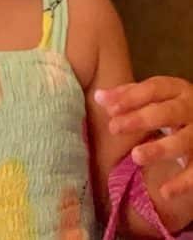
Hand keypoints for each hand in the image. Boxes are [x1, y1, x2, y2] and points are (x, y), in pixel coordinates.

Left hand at [95, 76, 192, 198]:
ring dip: (159, 149)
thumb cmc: (173, 106)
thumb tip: (98, 97)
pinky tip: (164, 192)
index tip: (109, 109)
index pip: (152, 89)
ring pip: (183, 141)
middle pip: (167, 113)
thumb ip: (127, 96)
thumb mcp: (155, 97)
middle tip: (113, 128)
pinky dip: (182, 183)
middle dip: (140, 119)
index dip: (130, 98)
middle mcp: (191, 109)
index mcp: (176, 89)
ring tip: (135, 156)